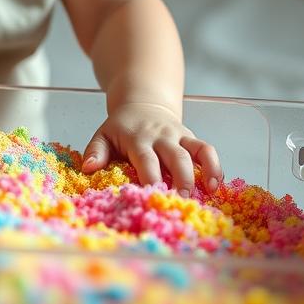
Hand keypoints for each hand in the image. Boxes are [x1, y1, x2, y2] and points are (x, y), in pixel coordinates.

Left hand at [82, 103, 223, 195]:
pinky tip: (216, 185)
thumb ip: (95, 151)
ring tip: (206, 194)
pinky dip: (215, 166)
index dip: (150, 178)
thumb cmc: (121, 128)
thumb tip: (88, 168)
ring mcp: (178, 136)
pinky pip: (206, 149)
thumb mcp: (103, 134)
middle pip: (175, 157)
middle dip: (180, 179)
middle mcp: (161, 136)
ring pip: (196, 151)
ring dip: (203, 172)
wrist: (142, 103)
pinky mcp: (191, 137)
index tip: (152, 197)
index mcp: (137, 138)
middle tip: (180, 201)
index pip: (145, 159)